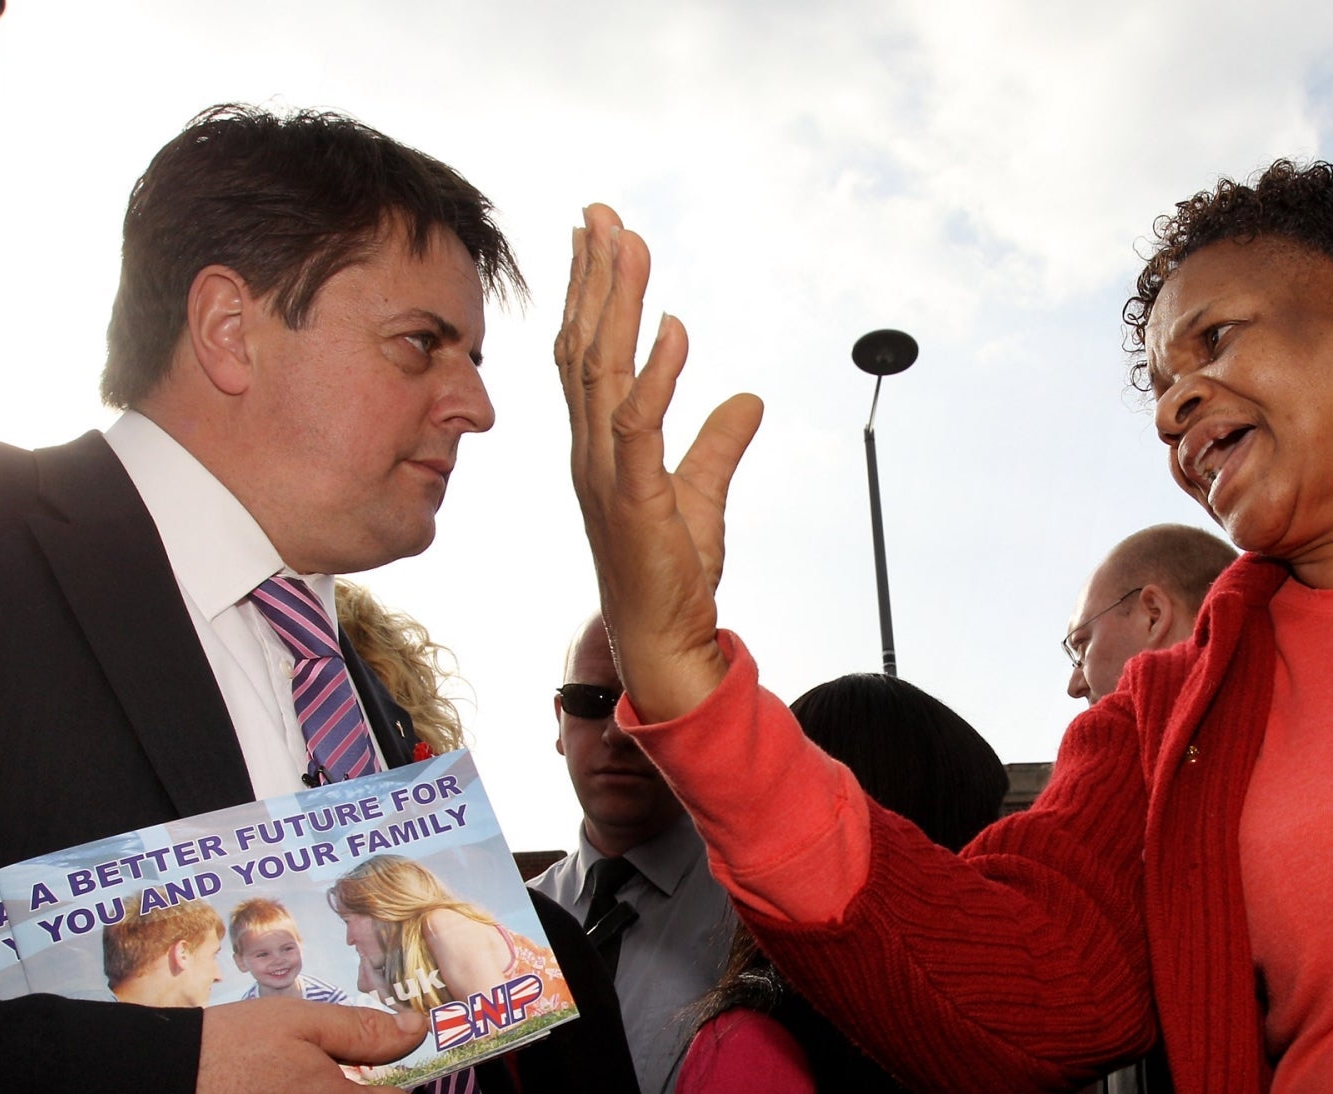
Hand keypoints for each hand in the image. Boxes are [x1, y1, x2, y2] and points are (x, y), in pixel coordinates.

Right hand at [556, 203, 764, 723]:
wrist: (663, 641)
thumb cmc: (672, 577)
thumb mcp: (703, 496)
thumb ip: (720, 444)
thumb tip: (749, 400)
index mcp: (599, 446)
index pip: (584, 355)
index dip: (588, 294)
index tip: (595, 237)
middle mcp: (591, 451)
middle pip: (583, 346)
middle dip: (593, 276)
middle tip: (600, 213)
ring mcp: (606, 473)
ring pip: (602, 370)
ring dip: (617, 304)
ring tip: (627, 244)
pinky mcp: (636, 497)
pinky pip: (641, 423)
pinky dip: (658, 372)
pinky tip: (674, 327)